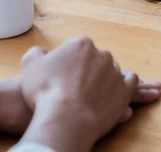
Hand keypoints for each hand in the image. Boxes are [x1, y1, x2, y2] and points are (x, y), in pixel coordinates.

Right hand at [19, 37, 160, 151]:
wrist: (64, 116)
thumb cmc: (45, 91)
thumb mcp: (30, 66)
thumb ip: (36, 54)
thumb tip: (41, 53)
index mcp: (81, 44)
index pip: (79, 49)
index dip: (71, 63)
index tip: (65, 75)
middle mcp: (102, 54)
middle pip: (97, 59)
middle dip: (90, 71)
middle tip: (78, 87)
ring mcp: (115, 71)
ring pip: (114, 71)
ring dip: (107, 79)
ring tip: (97, 92)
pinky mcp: (125, 90)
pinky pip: (130, 82)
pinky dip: (125, 85)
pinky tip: (118, 91)